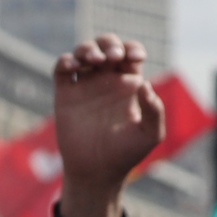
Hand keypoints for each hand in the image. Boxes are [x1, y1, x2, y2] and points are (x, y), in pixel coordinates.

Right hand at [54, 35, 164, 216]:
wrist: (97, 172)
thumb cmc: (125, 154)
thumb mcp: (150, 134)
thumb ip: (154, 110)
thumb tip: (144, 84)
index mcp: (128, 84)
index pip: (130, 54)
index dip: (132, 48)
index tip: (134, 58)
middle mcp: (106, 81)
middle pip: (106, 46)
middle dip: (109, 44)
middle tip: (113, 58)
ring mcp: (84, 86)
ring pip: (83, 52)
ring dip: (87, 48)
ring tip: (94, 60)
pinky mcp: (65, 95)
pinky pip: (61, 69)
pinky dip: (65, 61)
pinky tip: (72, 65)